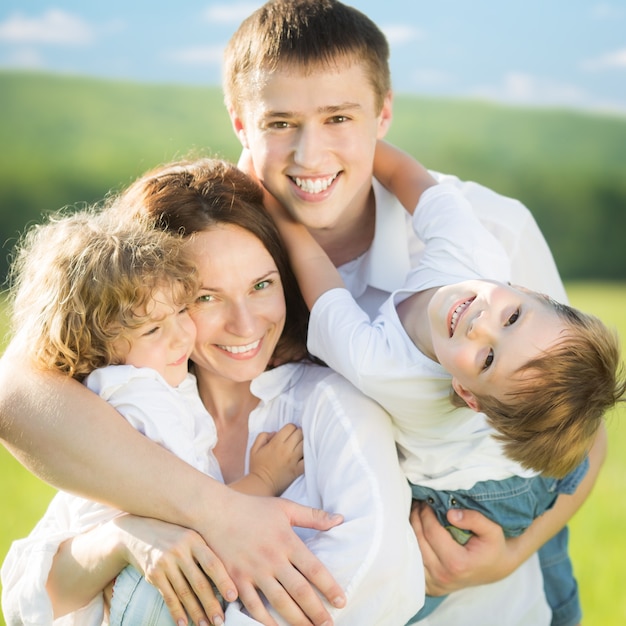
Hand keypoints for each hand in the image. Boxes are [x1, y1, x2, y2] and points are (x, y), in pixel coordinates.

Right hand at [112, 514, 234, 625]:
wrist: (138, 532)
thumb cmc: (173, 536)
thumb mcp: (190, 537)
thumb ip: (204, 553)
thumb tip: (226, 579)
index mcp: (194, 540)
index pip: (211, 563)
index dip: (223, 581)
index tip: (233, 597)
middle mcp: (179, 551)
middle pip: (199, 582)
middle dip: (211, 604)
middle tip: (220, 621)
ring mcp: (165, 563)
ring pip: (184, 593)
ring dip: (195, 612)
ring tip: (205, 625)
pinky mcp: (153, 574)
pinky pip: (168, 597)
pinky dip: (176, 612)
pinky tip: (184, 623)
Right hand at [202, 492, 345, 625]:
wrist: (217, 511)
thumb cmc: (253, 508)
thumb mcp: (285, 507)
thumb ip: (313, 516)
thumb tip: (340, 519)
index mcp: (287, 541)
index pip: (314, 569)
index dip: (329, 587)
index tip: (341, 601)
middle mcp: (273, 558)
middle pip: (299, 590)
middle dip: (316, 611)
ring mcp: (253, 571)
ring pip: (279, 602)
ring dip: (296, 620)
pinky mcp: (236, 579)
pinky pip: (252, 606)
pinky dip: (264, 621)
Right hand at [249, 424, 304, 494]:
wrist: (261, 484)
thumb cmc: (257, 466)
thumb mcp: (254, 449)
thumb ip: (263, 436)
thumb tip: (275, 432)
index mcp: (276, 443)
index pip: (291, 427)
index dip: (290, 428)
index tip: (288, 433)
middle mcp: (286, 450)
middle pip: (300, 433)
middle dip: (298, 433)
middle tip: (295, 438)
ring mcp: (293, 460)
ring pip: (305, 444)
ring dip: (304, 443)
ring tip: (300, 445)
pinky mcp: (298, 470)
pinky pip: (308, 459)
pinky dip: (308, 456)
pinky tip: (304, 455)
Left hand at [410, 501, 517, 595]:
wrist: (496, 568)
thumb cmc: (493, 547)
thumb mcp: (492, 530)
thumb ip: (475, 519)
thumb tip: (450, 513)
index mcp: (457, 563)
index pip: (431, 531)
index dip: (426, 513)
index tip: (427, 500)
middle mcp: (442, 576)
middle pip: (418, 539)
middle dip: (416, 517)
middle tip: (419, 503)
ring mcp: (434, 583)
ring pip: (412, 550)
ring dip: (412, 529)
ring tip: (417, 514)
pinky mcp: (429, 586)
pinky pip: (413, 562)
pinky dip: (412, 545)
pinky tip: (418, 531)